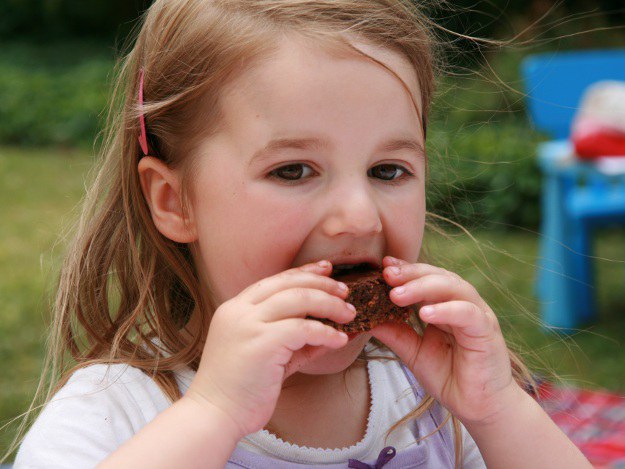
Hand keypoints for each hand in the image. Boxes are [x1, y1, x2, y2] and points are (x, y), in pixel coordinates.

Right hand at [184, 261, 354, 439]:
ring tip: (348, 315)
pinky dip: (326, 332)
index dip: (304, 272)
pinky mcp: (262, 343)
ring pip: (298, 299)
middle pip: (289, 283)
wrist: (214, 416)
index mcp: (235, 308)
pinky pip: (303, 328)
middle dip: (322, 284)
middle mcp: (239, 310)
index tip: (326, 270)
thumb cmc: (239, 389)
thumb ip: (294, 340)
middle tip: (345, 292)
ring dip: (329, 304)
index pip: (275, 280)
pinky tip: (339, 340)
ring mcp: (249, 325)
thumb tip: (329, 331)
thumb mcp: (267, 354)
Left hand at [370, 256, 518, 425]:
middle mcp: (463, 303)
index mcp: (446, 304)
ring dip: (423, 287)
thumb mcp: (414, 352)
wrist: (478, 407)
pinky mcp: (487, 331)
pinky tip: (425, 313)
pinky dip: (446, 310)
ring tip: (397, 294)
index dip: (406, 269)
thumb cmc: (449, 377)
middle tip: (387, 275)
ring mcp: (477, 315)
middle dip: (411, 273)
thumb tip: (365, 318)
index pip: (426, 277)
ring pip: (454, 288)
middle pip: (438, 276)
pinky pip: (467, 313)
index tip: (383, 266)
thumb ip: (394, 333)